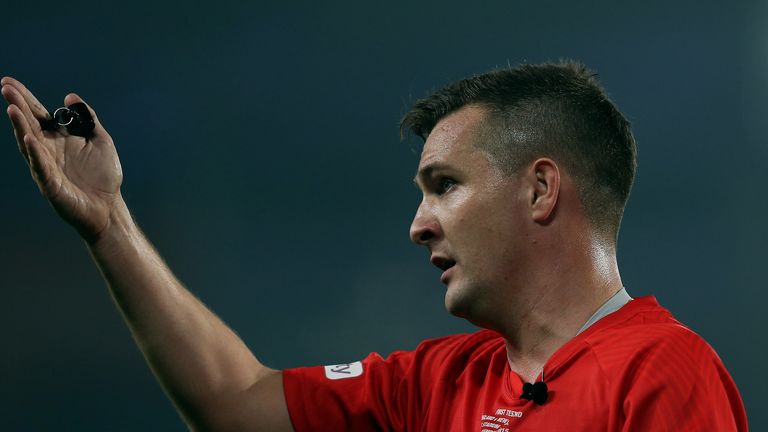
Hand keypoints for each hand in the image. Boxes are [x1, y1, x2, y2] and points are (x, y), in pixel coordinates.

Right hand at [2, 77, 122, 242]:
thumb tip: (70, 96)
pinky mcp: (51, 184)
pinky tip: (29, 139)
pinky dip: (35, 153)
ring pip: (29, 143)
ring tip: (12, 108)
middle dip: (18, 105)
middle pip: (29, 124)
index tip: (8, 81)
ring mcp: (47, 167)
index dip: (24, 98)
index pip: (38, 114)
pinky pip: (41, 167)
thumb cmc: (103, 176)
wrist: (108, 207)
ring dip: (20, 126)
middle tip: (4, 87)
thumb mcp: (101, 140)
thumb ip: (87, 118)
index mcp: (59, 139)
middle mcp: (48, 150)